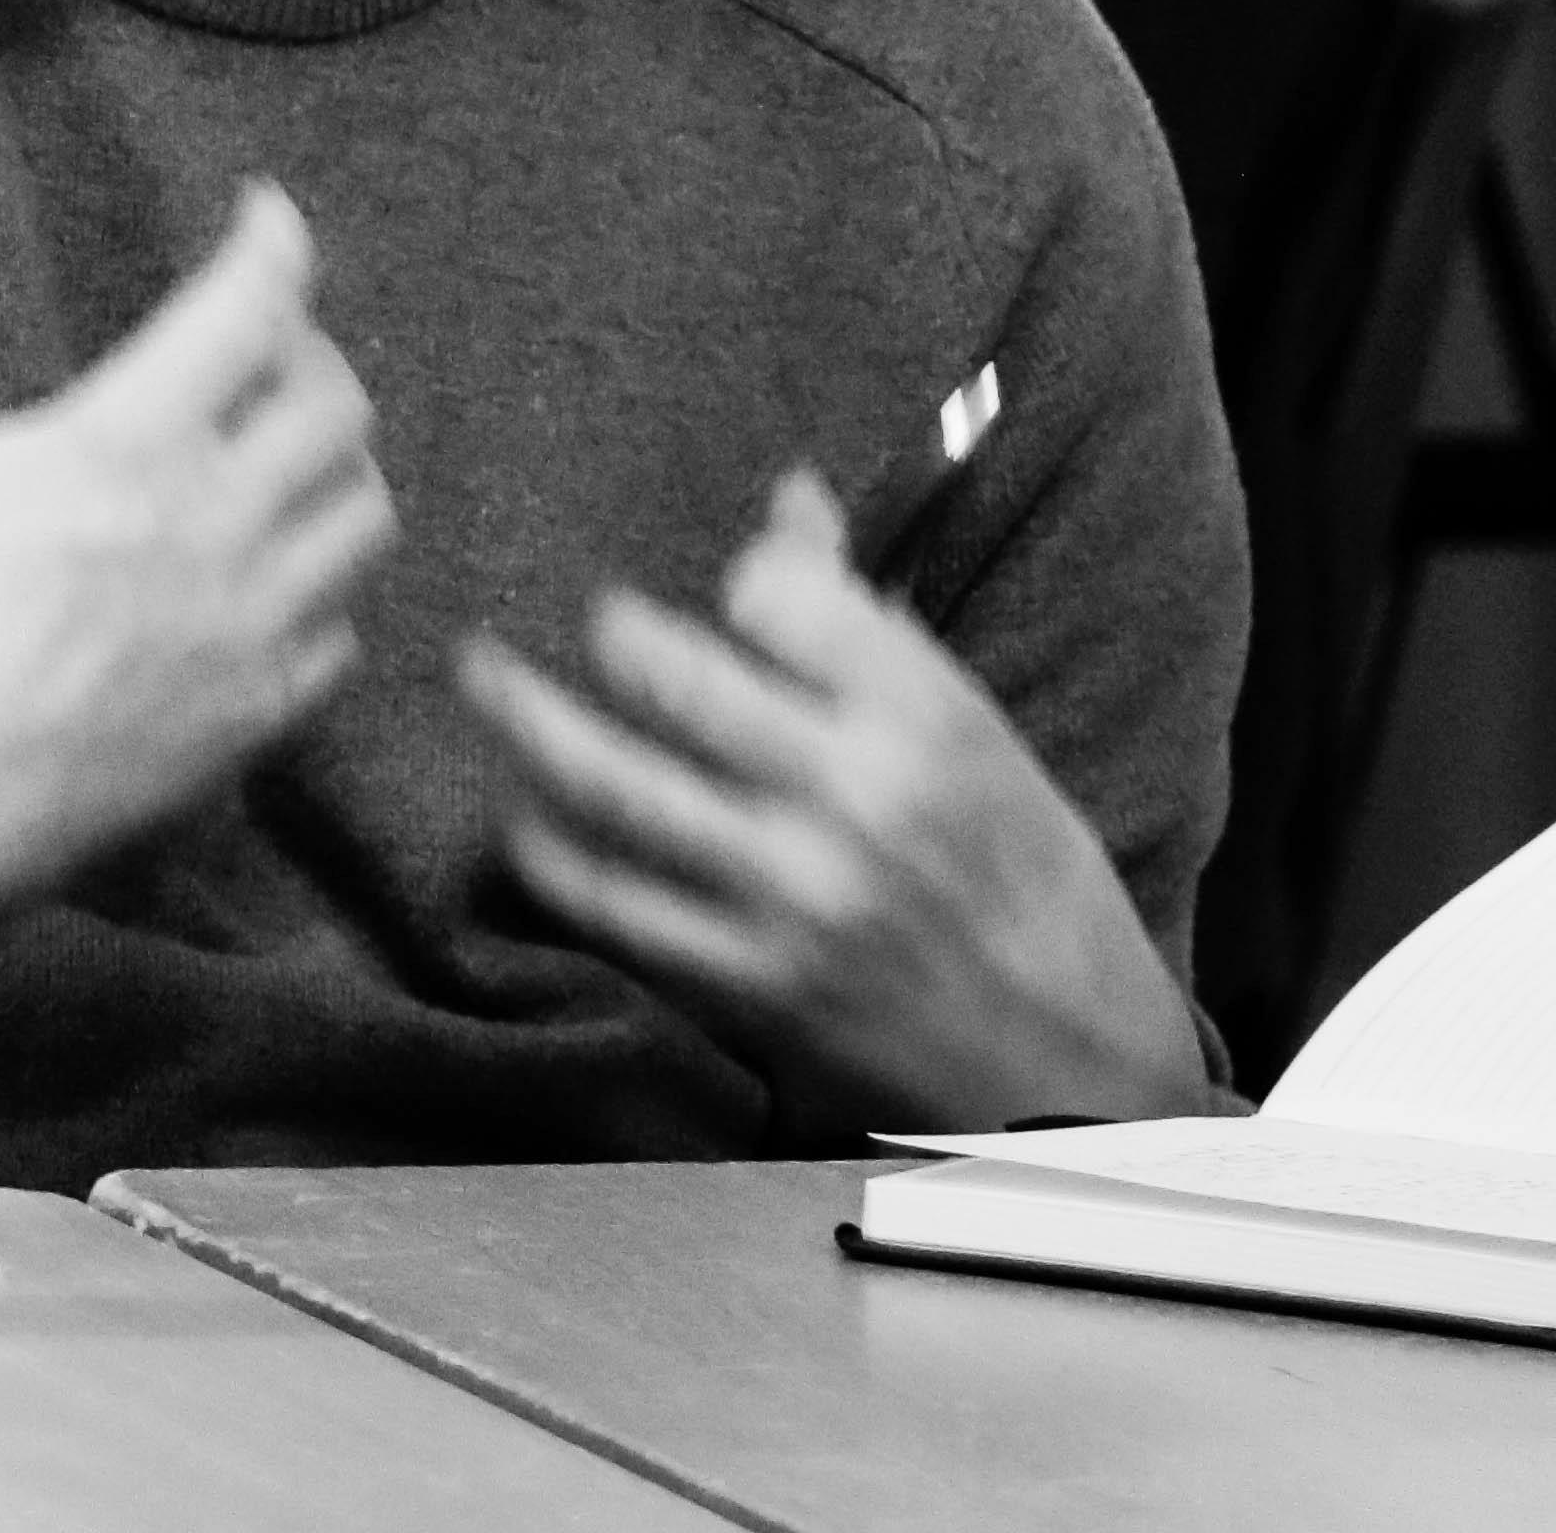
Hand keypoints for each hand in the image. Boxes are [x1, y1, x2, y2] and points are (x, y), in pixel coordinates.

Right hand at [0, 184, 395, 973]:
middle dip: (308, 358)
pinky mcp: (253, 721)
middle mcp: (212, 528)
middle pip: (338, 405)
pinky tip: (261, 586)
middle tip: (260, 356)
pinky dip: (316, 596)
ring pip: (363, 517)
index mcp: (125, 446)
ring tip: (278, 464)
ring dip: (331, 472)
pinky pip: (339, 637)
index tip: (265, 218)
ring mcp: (246, 631)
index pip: (251, 307)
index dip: (275, 241)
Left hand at [456, 467, 1205, 1132]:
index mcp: (924, 720)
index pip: (778, 596)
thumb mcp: (973, 733)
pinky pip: (613, 904)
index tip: (724, 591)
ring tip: (481, 677)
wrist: (1074, 1059)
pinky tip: (521, 818)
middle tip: (574, 616)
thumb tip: (787, 496)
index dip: (738, 575)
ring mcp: (794, 898)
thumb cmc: (1021, 874)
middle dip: (604, 633)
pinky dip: (550, 852)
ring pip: (614, 788)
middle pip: (670, 679)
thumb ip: (863, 624)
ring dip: (527, 722)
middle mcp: (854, 801)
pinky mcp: (753, 985)